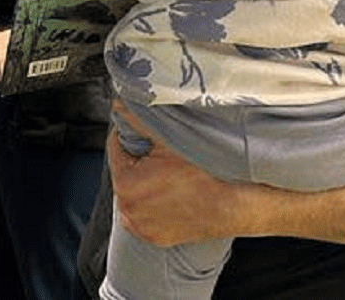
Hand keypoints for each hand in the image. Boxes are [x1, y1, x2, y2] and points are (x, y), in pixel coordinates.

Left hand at [109, 102, 256, 245]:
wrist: (229, 205)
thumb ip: (137, 122)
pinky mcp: (152, 237)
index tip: (146, 137)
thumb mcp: (166, 141)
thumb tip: (119, 106)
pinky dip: (150, 206)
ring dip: (142, 184)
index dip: (130, 138)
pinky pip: (143, 215)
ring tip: (165, 177)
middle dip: (137, 162)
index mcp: (125, 182)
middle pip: (124, 172)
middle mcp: (127, 209)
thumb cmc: (201, 173)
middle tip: (160, 157)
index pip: (116, 149)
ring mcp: (139, 226)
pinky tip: (168, 197)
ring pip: (133, 194)